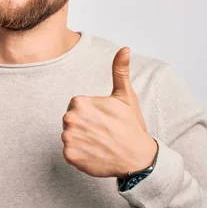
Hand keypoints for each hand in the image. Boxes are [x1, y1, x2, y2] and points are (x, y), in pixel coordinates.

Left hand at [61, 47, 156, 177]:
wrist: (138, 158)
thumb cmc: (131, 126)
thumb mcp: (126, 96)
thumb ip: (120, 71)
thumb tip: (125, 49)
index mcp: (79, 102)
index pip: (76, 107)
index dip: (90, 114)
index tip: (104, 120)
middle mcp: (70, 119)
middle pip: (71, 122)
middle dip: (84, 127)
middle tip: (103, 133)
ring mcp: (69, 139)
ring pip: (70, 137)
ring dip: (82, 141)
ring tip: (100, 143)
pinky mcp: (70, 157)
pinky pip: (70, 153)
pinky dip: (81, 155)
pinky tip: (95, 154)